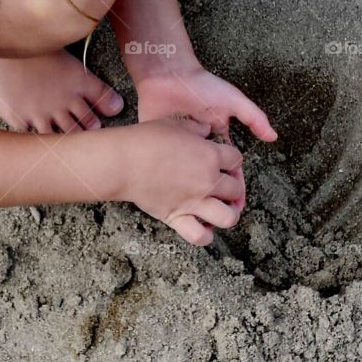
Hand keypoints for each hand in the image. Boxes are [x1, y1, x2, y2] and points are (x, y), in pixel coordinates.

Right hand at [113, 116, 245, 246]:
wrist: (124, 161)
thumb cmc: (146, 140)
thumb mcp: (175, 125)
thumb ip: (197, 128)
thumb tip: (207, 130)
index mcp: (210, 155)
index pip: (237, 160)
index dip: (233, 160)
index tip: (225, 161)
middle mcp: (207, 181)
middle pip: (236, 189)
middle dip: (233, 187)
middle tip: (224, 185)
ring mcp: (194, 202)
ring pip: (228, 218)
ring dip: (228, 214)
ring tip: (221, 209)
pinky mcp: (178, 217)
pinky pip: (199, 236)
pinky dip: (204, 235)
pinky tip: (202, 226)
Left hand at [135, 64, 277, 214]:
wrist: (168, 75)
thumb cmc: (201, 85)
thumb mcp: (232, 100)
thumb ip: (253, 117)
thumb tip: (273, 137)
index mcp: (216, 138)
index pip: (229, 168)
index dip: (235, 185)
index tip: (238, 203)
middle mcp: (199, 147)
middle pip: (212, 178)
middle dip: (219, 196)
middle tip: (223, 215)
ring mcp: (180, 150)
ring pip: (189, 180)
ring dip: (196, 195)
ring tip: (202, 214)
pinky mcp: (161, 148)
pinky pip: (167, 171)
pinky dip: (171, 186)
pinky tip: (176, 201)